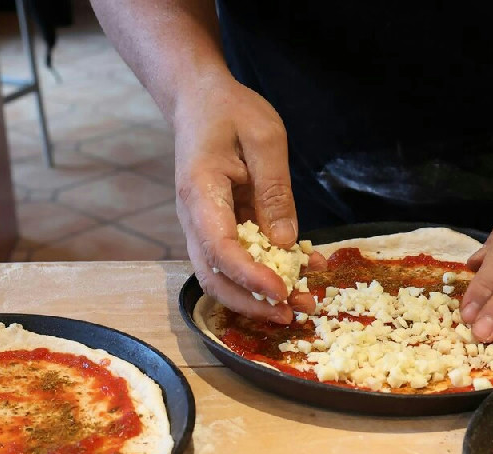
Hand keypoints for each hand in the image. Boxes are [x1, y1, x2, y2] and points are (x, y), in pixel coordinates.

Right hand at [172, 75, 316, 322]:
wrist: (199, 101)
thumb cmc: (231, 111)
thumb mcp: (265, 139)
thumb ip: (275, 191)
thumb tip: (286, 243)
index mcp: (201, 193)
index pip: (220, 249)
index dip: (251, 277)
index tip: (282, 290)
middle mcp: (194, 219)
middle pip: (213, 278)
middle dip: (251, 303)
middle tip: (291, 313)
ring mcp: (202, 228)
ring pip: (221, 278)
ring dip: (256, 298)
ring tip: (298, 305)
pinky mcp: (217, 230)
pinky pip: (235, 262)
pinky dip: (262, 276)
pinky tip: (296, 276)